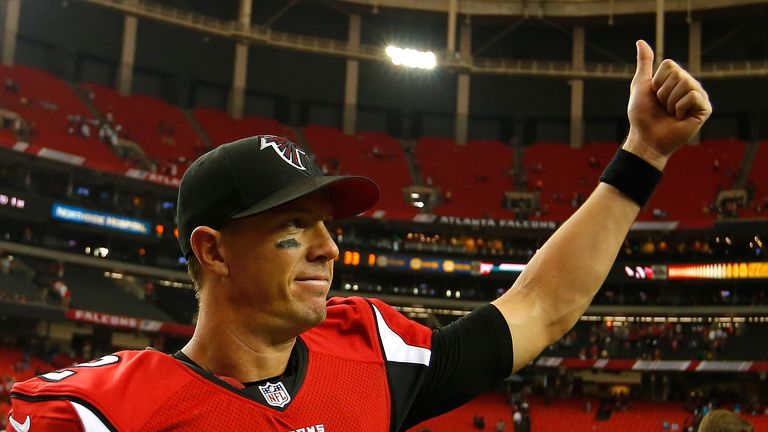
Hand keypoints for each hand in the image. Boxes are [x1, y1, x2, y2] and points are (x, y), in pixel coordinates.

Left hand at [625, 40, 711, 169]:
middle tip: (662, 107)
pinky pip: (693, 96)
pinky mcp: (704, 109)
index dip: (657, 81)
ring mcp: (698, 96)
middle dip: (663, 92)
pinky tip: (679, 118)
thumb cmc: (642, 115)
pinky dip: (679, 108)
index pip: (669, 64)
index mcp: (676, 78)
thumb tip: (640, 41)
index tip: (654, 95)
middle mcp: (689, 84)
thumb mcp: (640, 85)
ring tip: (670, 113)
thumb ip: (644, 63)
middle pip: (678, 73)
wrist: (647, 138)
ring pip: (686, 84)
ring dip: (670, 101)